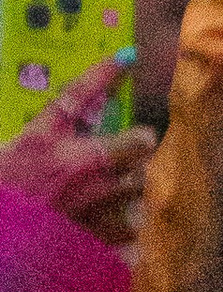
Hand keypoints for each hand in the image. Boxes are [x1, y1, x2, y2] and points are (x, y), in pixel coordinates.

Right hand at [0, 52, 153, 237]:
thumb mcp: (0, 154)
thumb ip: (26, 137)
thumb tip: (54, 120)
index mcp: (42, 141)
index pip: (77, 95)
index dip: (104, 72)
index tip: (126, 56)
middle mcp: (76, 165)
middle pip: (137, 142)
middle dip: (138, 144)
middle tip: (131, 147)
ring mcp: (93, 201)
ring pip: (140, 182)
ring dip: (132, 184)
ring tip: (117, 190)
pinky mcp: (99, 234)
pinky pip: (133, 226)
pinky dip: (128, 226)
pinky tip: (116, 225)